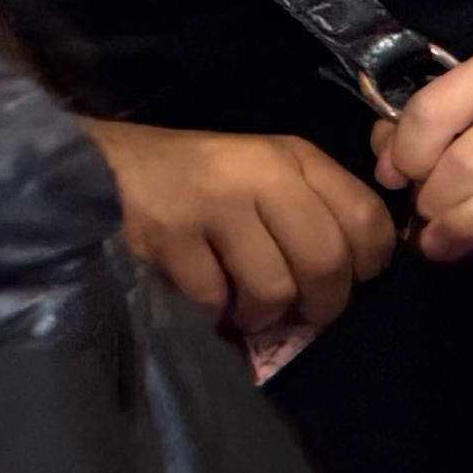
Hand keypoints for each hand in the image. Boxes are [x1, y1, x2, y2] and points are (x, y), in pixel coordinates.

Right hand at [88, 118, 398, 342]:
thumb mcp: (265, 173)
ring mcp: (213, 204)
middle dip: (325, 304)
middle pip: (326, 259)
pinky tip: (208, 301)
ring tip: (251, 311)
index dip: (372, 262)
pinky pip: (215, 299)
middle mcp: (260, 174)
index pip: (365, 216)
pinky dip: (216, 314)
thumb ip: (315, 208)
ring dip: (265, 316)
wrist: (100, 167)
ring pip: (274, 287)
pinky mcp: (169, 236)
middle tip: (309, 315)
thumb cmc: (196, 179)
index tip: (356, 281)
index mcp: (294, 157)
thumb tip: (361, 271)